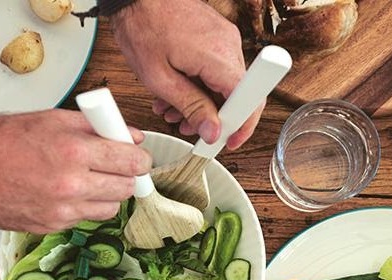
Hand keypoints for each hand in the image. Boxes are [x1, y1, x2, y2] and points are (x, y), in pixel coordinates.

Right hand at [0, 109, 150, 231]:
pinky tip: (61, 191)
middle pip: (127, 188)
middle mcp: (71, 185)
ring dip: (105, 194)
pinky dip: (80, 206)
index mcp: (74, 151)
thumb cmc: (0, 139)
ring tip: (86, 178)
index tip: (137, 156)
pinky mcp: (50, 227)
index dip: (140, 158)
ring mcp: (61, 211)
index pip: (133, 162)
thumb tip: (132, 137)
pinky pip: (82, 219)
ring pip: (109, 208)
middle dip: (125, 176)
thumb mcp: (52, 119)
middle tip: (113, 166)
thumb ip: (97, 127)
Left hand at [110, 0, 261, 150]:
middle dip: (215, 117)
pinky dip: (201, 84)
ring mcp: (224, 38)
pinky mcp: (216, 36)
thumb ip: (191, 107)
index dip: (243, 126)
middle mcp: (228, 45)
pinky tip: (178, 91)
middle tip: (190, 128)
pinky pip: (217, 68)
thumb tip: (213, 132)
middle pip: (237, 94)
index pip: (249, 100)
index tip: (230, 141)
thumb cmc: (142, 25)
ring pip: (225, 83)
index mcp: (218, 57)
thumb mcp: (160, 78)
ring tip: (173, 110)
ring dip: (203, 102)